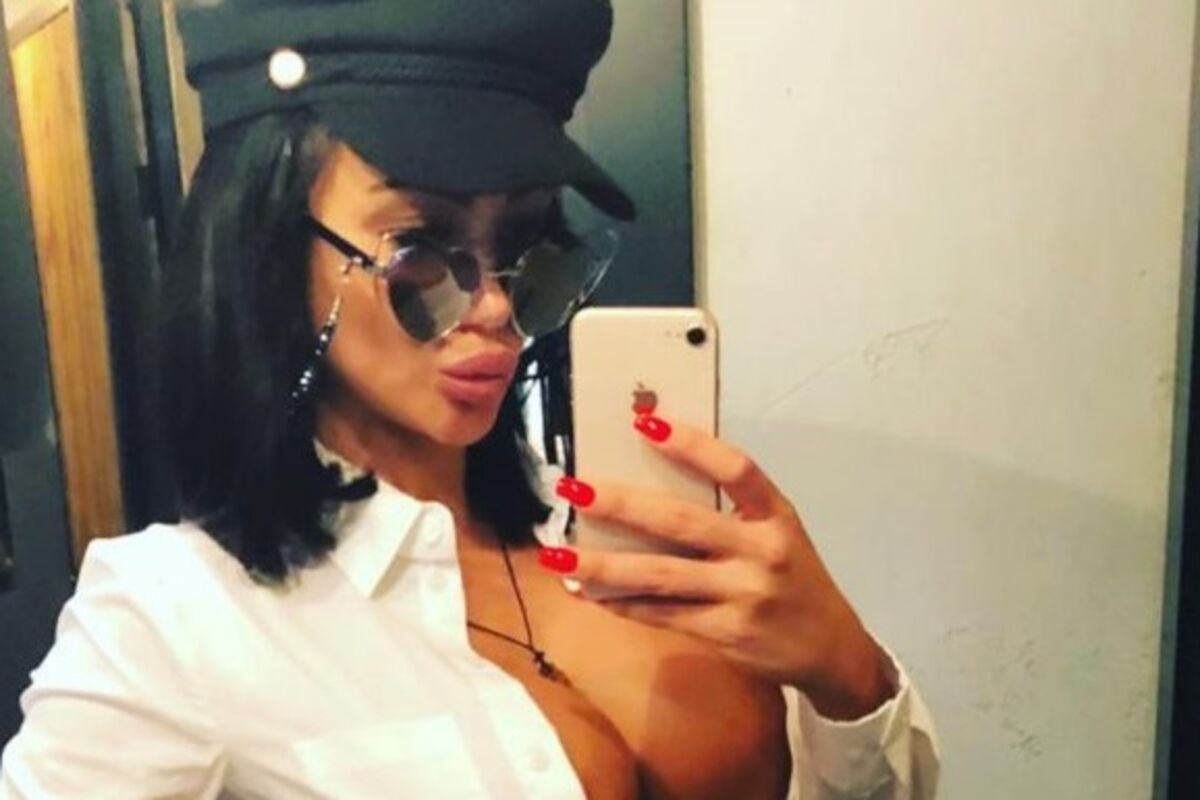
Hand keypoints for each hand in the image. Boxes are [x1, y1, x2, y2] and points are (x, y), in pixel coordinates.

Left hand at [542, 415, 896, 719]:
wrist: (831, 649)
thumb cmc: (792, 579)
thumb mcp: (775, 534)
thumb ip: (728, 511)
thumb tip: (648, 480)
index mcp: (775, 515)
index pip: (735, 469)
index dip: (691, 444)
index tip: (644, 423)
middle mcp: (762, 552)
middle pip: (681, 522)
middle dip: (620, 504)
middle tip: (573, 488)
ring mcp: (744, 595)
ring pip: (660, 576)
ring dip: (603, 566)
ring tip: (558, 554)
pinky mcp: (726, 633)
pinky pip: (662, 614)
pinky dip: (622, 602)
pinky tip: (589, 592)